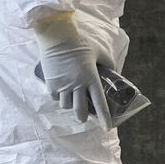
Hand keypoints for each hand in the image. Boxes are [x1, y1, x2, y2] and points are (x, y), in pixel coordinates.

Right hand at [32, 13, 111, 129]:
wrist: (57, 36)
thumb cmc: (80, 42)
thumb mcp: (99, 51)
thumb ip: (108, 63)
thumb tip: (113, 71)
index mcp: (91, 78)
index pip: (99, 103)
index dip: (104, 117)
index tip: (107, 127)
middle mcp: (77, 85)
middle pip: (80, 111)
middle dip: (83, 117)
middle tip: (84, 117)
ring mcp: (63, 85)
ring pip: (66, 105)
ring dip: (70, 105)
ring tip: (72, 100)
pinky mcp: (51, 84)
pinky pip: (55, 97)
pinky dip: (58, 97)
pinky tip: (61, 91)